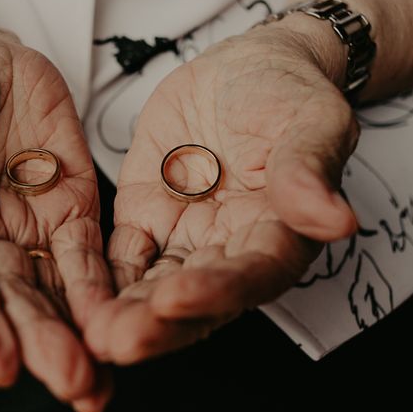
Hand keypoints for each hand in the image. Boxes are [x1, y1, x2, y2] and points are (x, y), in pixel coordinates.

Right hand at [0, 25, 113, 411]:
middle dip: (38, 341)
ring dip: (77, 334)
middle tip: (68, 381)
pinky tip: (120, 321)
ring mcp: (30, 229)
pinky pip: (89, 256)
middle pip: (11, 299)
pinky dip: (102, 289)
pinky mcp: (72, 211)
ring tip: (96, 380)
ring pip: (54, 291)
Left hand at [85, 21, 359, 363]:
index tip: (176, 298)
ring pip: (153, 285)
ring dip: (123, 312)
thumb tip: (336, 221)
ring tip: (92, 333)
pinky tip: (76, 296)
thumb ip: (308, 171)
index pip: (251, 275)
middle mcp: (229, 249)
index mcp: (278, 234)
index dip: (217, 291)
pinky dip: (99, 277)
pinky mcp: (145, 218)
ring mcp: (183, 237)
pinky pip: (121, 254)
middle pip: (196, 298)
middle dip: (158, 323)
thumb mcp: (308, 120)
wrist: (241, 70)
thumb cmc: (284, 93)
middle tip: (118, 342)